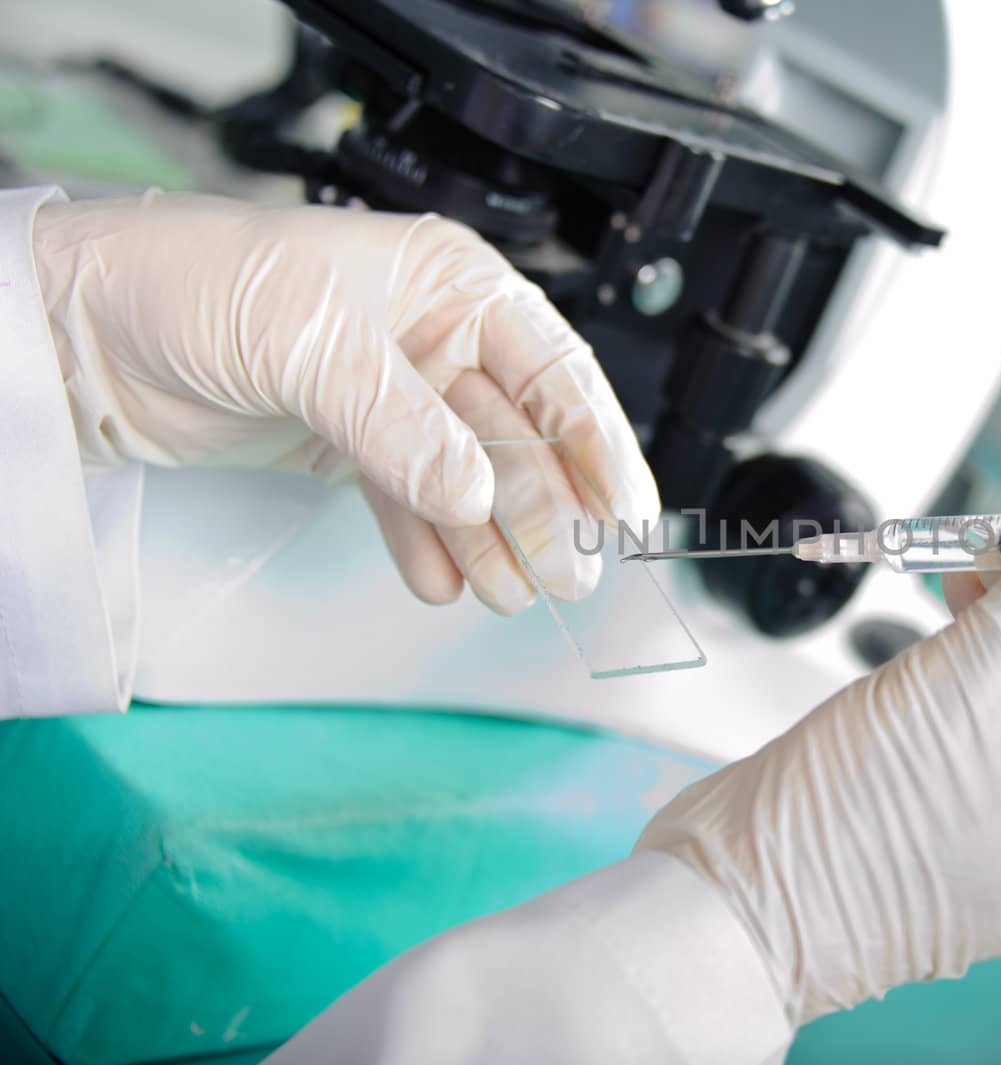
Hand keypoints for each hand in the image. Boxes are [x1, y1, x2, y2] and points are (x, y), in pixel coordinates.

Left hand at [33, 191, 656, 606]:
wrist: (82, 331)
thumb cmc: (190, 284)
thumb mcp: (308, 341)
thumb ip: (399, 422)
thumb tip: (474, 493)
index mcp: (449, 283)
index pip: (552, 369)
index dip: (596, 443)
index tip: (625, 513)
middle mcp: (434, 339)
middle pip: (520, 436)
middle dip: (546, 509)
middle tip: (568, 577)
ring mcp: (394, 397)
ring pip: (471, 478)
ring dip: (495, 540)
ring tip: (512, 594)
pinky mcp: (349, 446)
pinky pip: (410, 503)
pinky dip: (430, 545)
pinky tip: (446, 581)